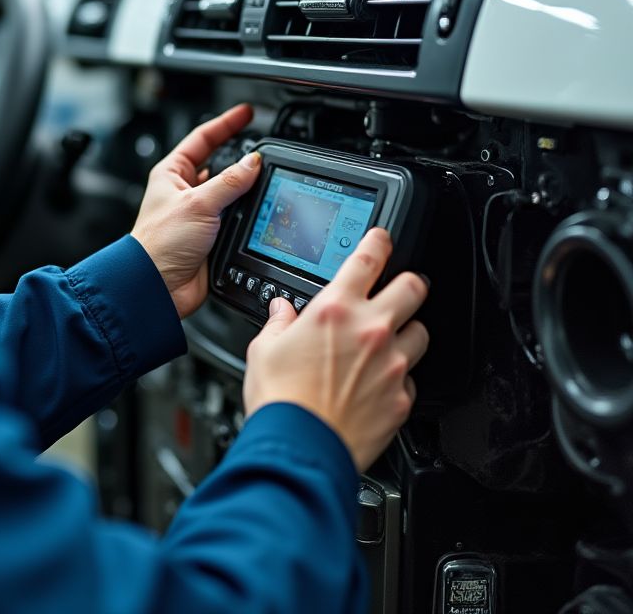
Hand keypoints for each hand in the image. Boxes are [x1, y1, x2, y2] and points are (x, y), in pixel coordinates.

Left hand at [131, 103, 262, 319]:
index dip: (226, 124)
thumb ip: (230, 181)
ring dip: (246, 190)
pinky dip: (249, 215)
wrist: (158, 287)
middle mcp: (185, 191)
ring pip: (232, 192)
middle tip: (264, 149)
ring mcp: (200, 213)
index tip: (246, 113)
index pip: (203, 138)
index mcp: (172, 173)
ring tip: (264, 182)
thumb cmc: (159, 244)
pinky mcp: (213, 236)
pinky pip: (237, 218)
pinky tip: (259, 212)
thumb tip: (253, 162)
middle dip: (241, 158)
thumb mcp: (198, 203)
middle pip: (221, 164)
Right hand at [242, 228, 428, 471]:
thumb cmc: (280, 399)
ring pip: (422, 332)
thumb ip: (278, 323)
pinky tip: (382, 384)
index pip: (369, 258)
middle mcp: (371, 330)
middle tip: (403, 286)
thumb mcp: (264, 349)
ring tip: (391, 339)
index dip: (379, 241)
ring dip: (409, 331)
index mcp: (335, 309)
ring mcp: (392, 365)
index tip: (382, 239)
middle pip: (414, 287)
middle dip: (410, 281)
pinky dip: (400, 378)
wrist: (301, 447)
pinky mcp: (402, 399)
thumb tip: (281, 311)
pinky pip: (412, 379)